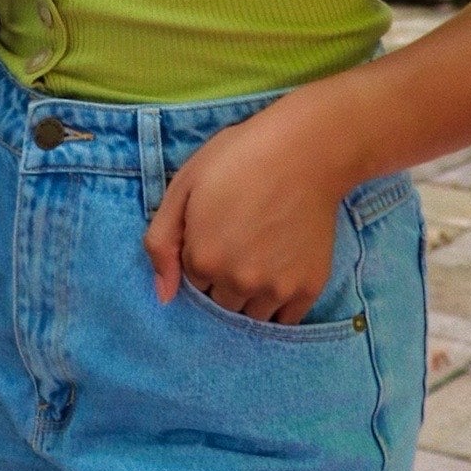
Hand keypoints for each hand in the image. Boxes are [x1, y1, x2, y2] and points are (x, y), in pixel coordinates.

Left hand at [142, 97, 348, 323]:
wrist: (304, 150)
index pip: (191, 284)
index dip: (200, 259)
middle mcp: (238, 283)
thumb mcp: (184, 185)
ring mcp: (276, 288)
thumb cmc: (239, 158)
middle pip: (220, 303)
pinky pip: (286, 320)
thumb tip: (163, 295)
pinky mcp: (308, 288)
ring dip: (250, 296)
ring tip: (261, 257)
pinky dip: (279, 305)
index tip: (215, 234)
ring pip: (251, 315)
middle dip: (223, 282)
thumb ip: (162, 241)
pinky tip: (280, 273)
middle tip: (240, 243)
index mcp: (203, 259)